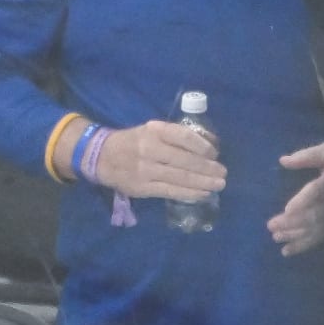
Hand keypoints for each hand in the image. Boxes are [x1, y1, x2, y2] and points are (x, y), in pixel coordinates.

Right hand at [91, 119, 224, 201]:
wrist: (100, 156)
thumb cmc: (134, 142)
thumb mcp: (152, 131)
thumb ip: (177, 136)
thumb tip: (211, 144)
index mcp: (153, 131)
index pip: (184, 137)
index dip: (203, 146)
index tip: (214, 153)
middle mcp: (149, 148)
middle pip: (186, 160)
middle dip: (208, 168)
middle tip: (223, 172)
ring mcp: (145, 170)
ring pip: (181, 177)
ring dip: (204, 182)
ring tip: (219, 184)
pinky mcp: (143, 187)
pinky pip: (172, 191)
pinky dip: (191, 193)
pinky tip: (204, 193)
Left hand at [268, 141, 323, 256]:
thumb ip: (307, 156)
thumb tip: (283, 161)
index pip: (318, 191)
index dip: (304, 200)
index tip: (288, 209)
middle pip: (313, 214)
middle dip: (292, 222)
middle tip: (271, 226)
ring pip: (316, 228)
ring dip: (296, 235)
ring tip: (276, 238)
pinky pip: (320, 237)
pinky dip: (304, 245)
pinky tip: (287, 251)